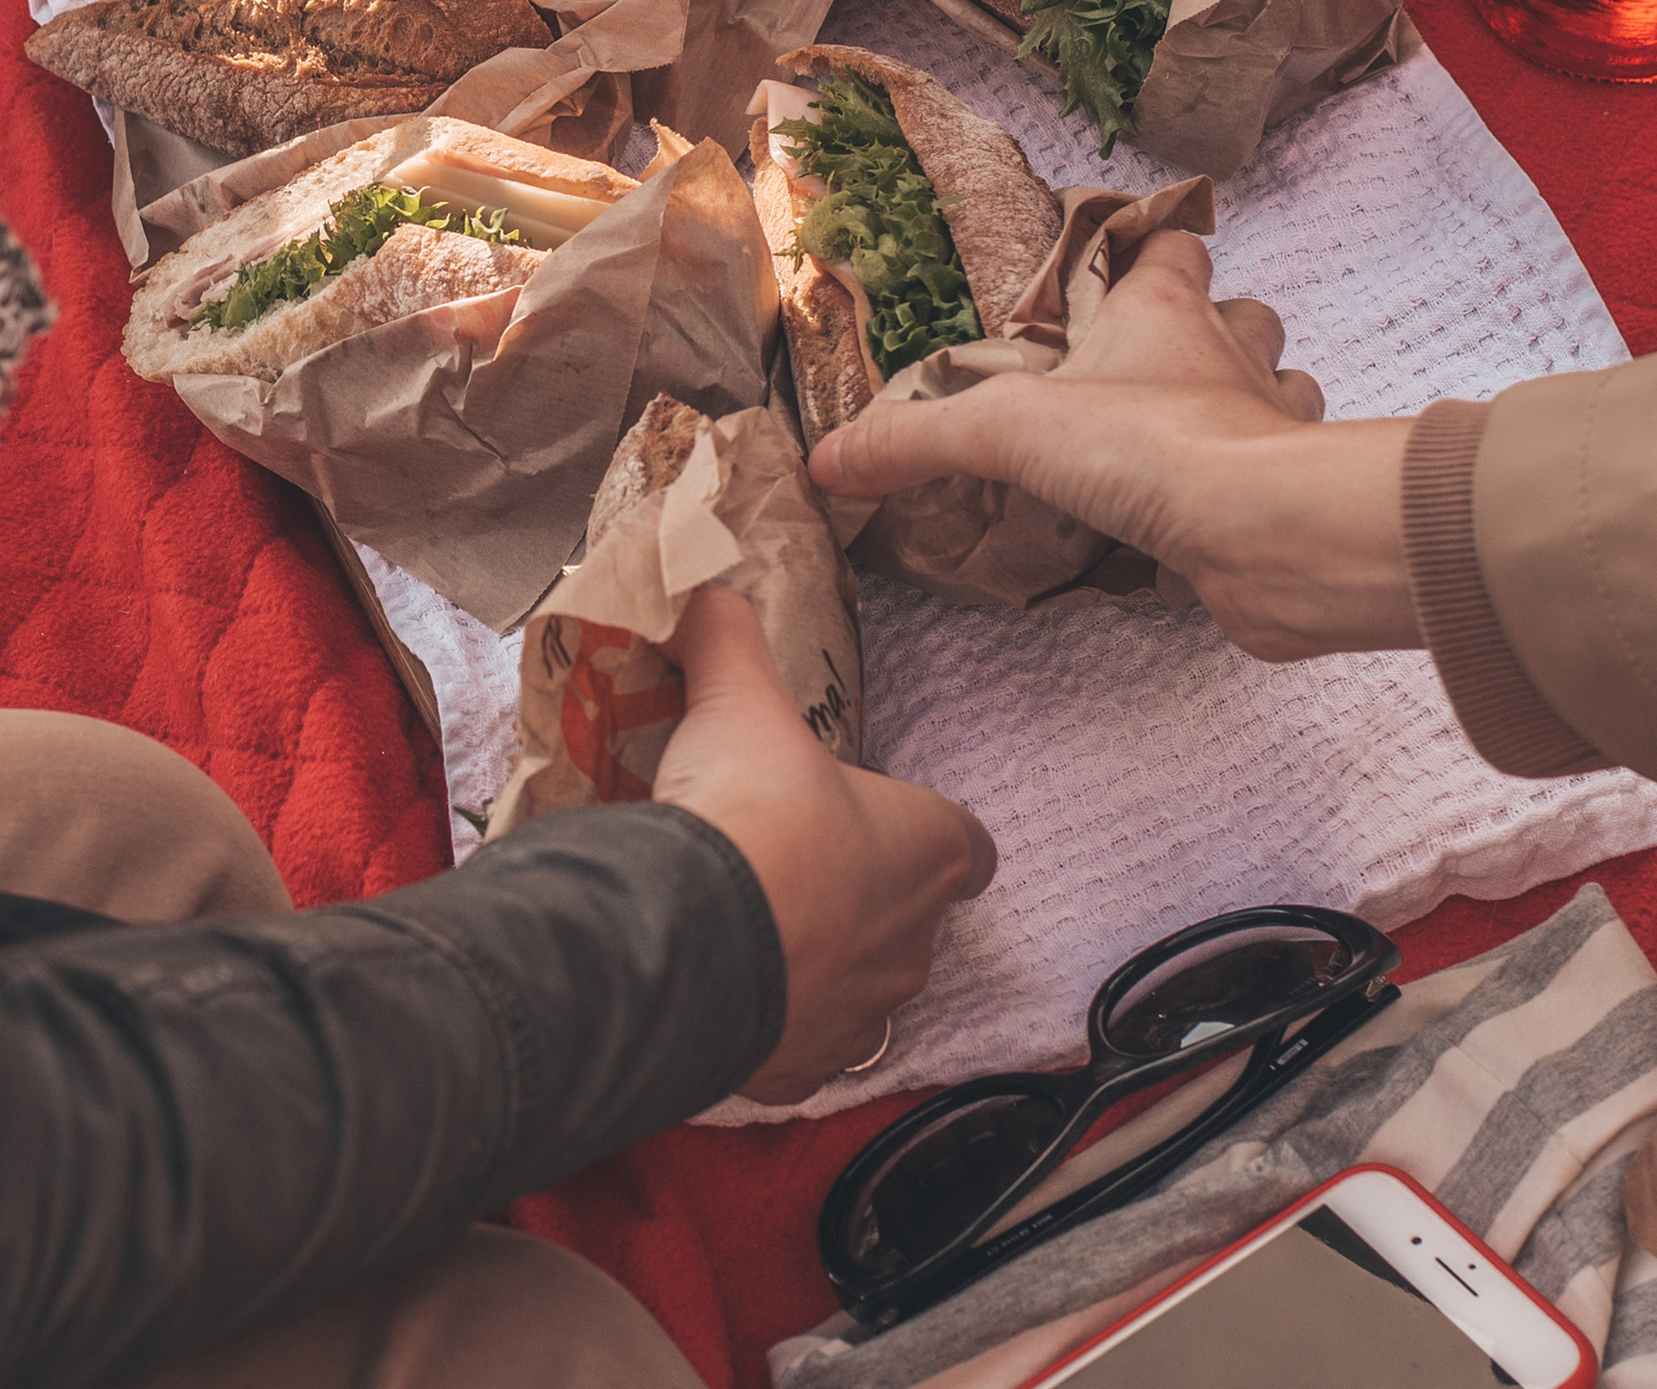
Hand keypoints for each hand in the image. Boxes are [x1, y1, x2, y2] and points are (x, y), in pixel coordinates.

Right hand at [655, 589, 994, 1103]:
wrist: (689, 944)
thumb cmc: (750, 815)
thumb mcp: (739, 701)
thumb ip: (727, 637)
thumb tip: (698, 583)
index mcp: (926, 851)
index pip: (967, 845)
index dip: (930, 829)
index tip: (885, 815)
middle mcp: (912, 945)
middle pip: (909, 918)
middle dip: (859, 892)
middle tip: (788, 854)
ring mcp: (857, 1018)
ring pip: (855, 989)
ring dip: (814, 960)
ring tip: (745, 921)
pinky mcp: (796, 1073)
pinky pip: (794, 1048)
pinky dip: (765, 1022)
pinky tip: (719, 985)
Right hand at [810, 233, 1421, 661]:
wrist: (1267, 534)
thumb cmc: (1152, 444)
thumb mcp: (1005, 431)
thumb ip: (914, 440)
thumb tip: (826, 461)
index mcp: (1166, 313)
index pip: (1174, 244)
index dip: (1152, 245)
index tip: (1119, 262)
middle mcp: (1229, 357)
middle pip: (1244, 316)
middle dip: (1214, 330)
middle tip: (1147, 367)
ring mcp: (1270, 426)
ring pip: (1282, 390)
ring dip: (1246, 405)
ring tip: (1182, 437)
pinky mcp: (1287, 496)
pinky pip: (1274, 477)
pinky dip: (1246, 491)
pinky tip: (1202, 517)